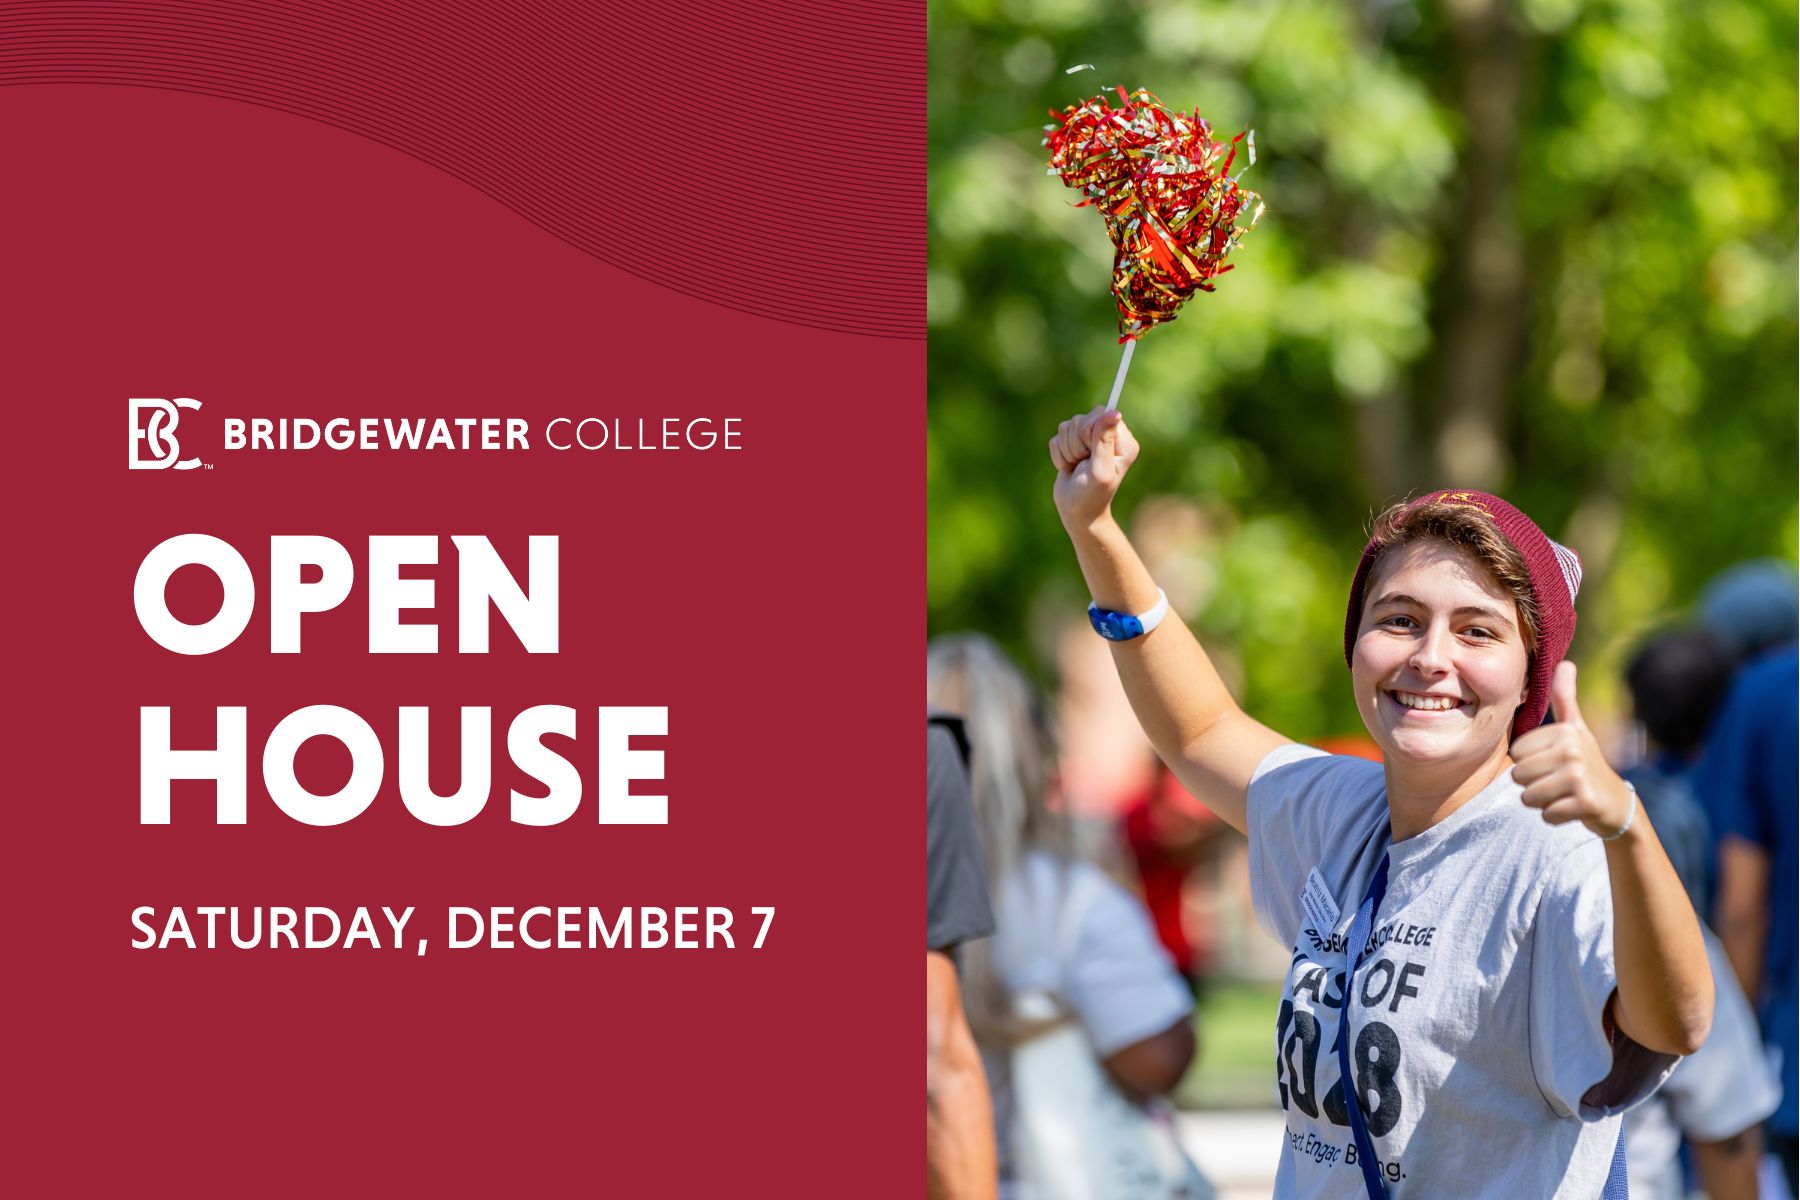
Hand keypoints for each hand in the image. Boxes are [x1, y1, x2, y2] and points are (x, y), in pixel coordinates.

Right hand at [1049, 406, 1139, 528]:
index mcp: (1123, 440)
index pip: (1100, 415)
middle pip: (1081, 419)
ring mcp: (1089, 439)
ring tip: (1077, 467)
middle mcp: (1108, 436)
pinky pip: (1056, 438)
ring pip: (1065, 427)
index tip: (1090, 454)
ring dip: (1067, 451)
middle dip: (1076, 443)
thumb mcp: (1100, 469)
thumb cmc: (1092, 495)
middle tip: (1083, 463)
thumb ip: (1104, 440)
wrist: (1077, 512)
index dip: (1089, 432)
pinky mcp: (1071, 444)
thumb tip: (1114, 413)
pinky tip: (1069, 468)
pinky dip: (1058, 455)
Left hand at [1511, 662, 1634, 837]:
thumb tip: (1565, 662)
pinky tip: (1572, 808)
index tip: (1553, 764)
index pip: (1515, 754)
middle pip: (1518, 776)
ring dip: (1542, 802)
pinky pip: (1546, 815)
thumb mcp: (1576, 728)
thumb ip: (1565, 698)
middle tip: (1558, 782)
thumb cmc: (1588, 763)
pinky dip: (1555, 817)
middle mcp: (1571, 750)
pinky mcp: (1584, 802)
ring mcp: (1579, 776)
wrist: (1617, 804)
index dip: (1529, 763)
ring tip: (1563, 794)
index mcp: (1564, 732)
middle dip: (1533, 785)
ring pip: (1528, 797)